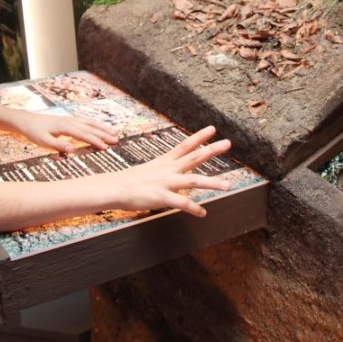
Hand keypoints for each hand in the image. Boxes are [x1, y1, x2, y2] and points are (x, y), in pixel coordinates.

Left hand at [13, 112, 118, 151]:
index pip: (85, 135)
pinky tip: (100, 127)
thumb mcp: (43, 141)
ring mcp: (71, 119)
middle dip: (104, 134)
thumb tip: (72, 150)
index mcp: (66, 127)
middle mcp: (71, 121)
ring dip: (103, 128)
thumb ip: (58, 145)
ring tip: (114, 133)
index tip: (106, 148)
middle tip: (116, 140)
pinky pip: (86, 121)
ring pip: (91, 123)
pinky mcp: (70, 119)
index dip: (96, 141)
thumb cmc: (34, 132)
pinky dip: (96, 124)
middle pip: (91, 128)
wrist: (27, 120)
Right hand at [108, 125, 231, 216]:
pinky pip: (181, 203)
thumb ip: (166, 170)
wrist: (114, 188)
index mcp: (165, 161)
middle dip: (212, 150)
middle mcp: (168, 169)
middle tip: (228, 143)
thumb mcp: (151, 170)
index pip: (185, 145)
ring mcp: (166, 182)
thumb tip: (176, 172)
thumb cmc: (131, 181)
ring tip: (228, 185)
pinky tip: (203, 213)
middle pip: (194, 157)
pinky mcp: (161, 197)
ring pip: (193, 180)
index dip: (200, 136)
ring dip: (212, 183)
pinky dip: (193, 208)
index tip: (212, 129)